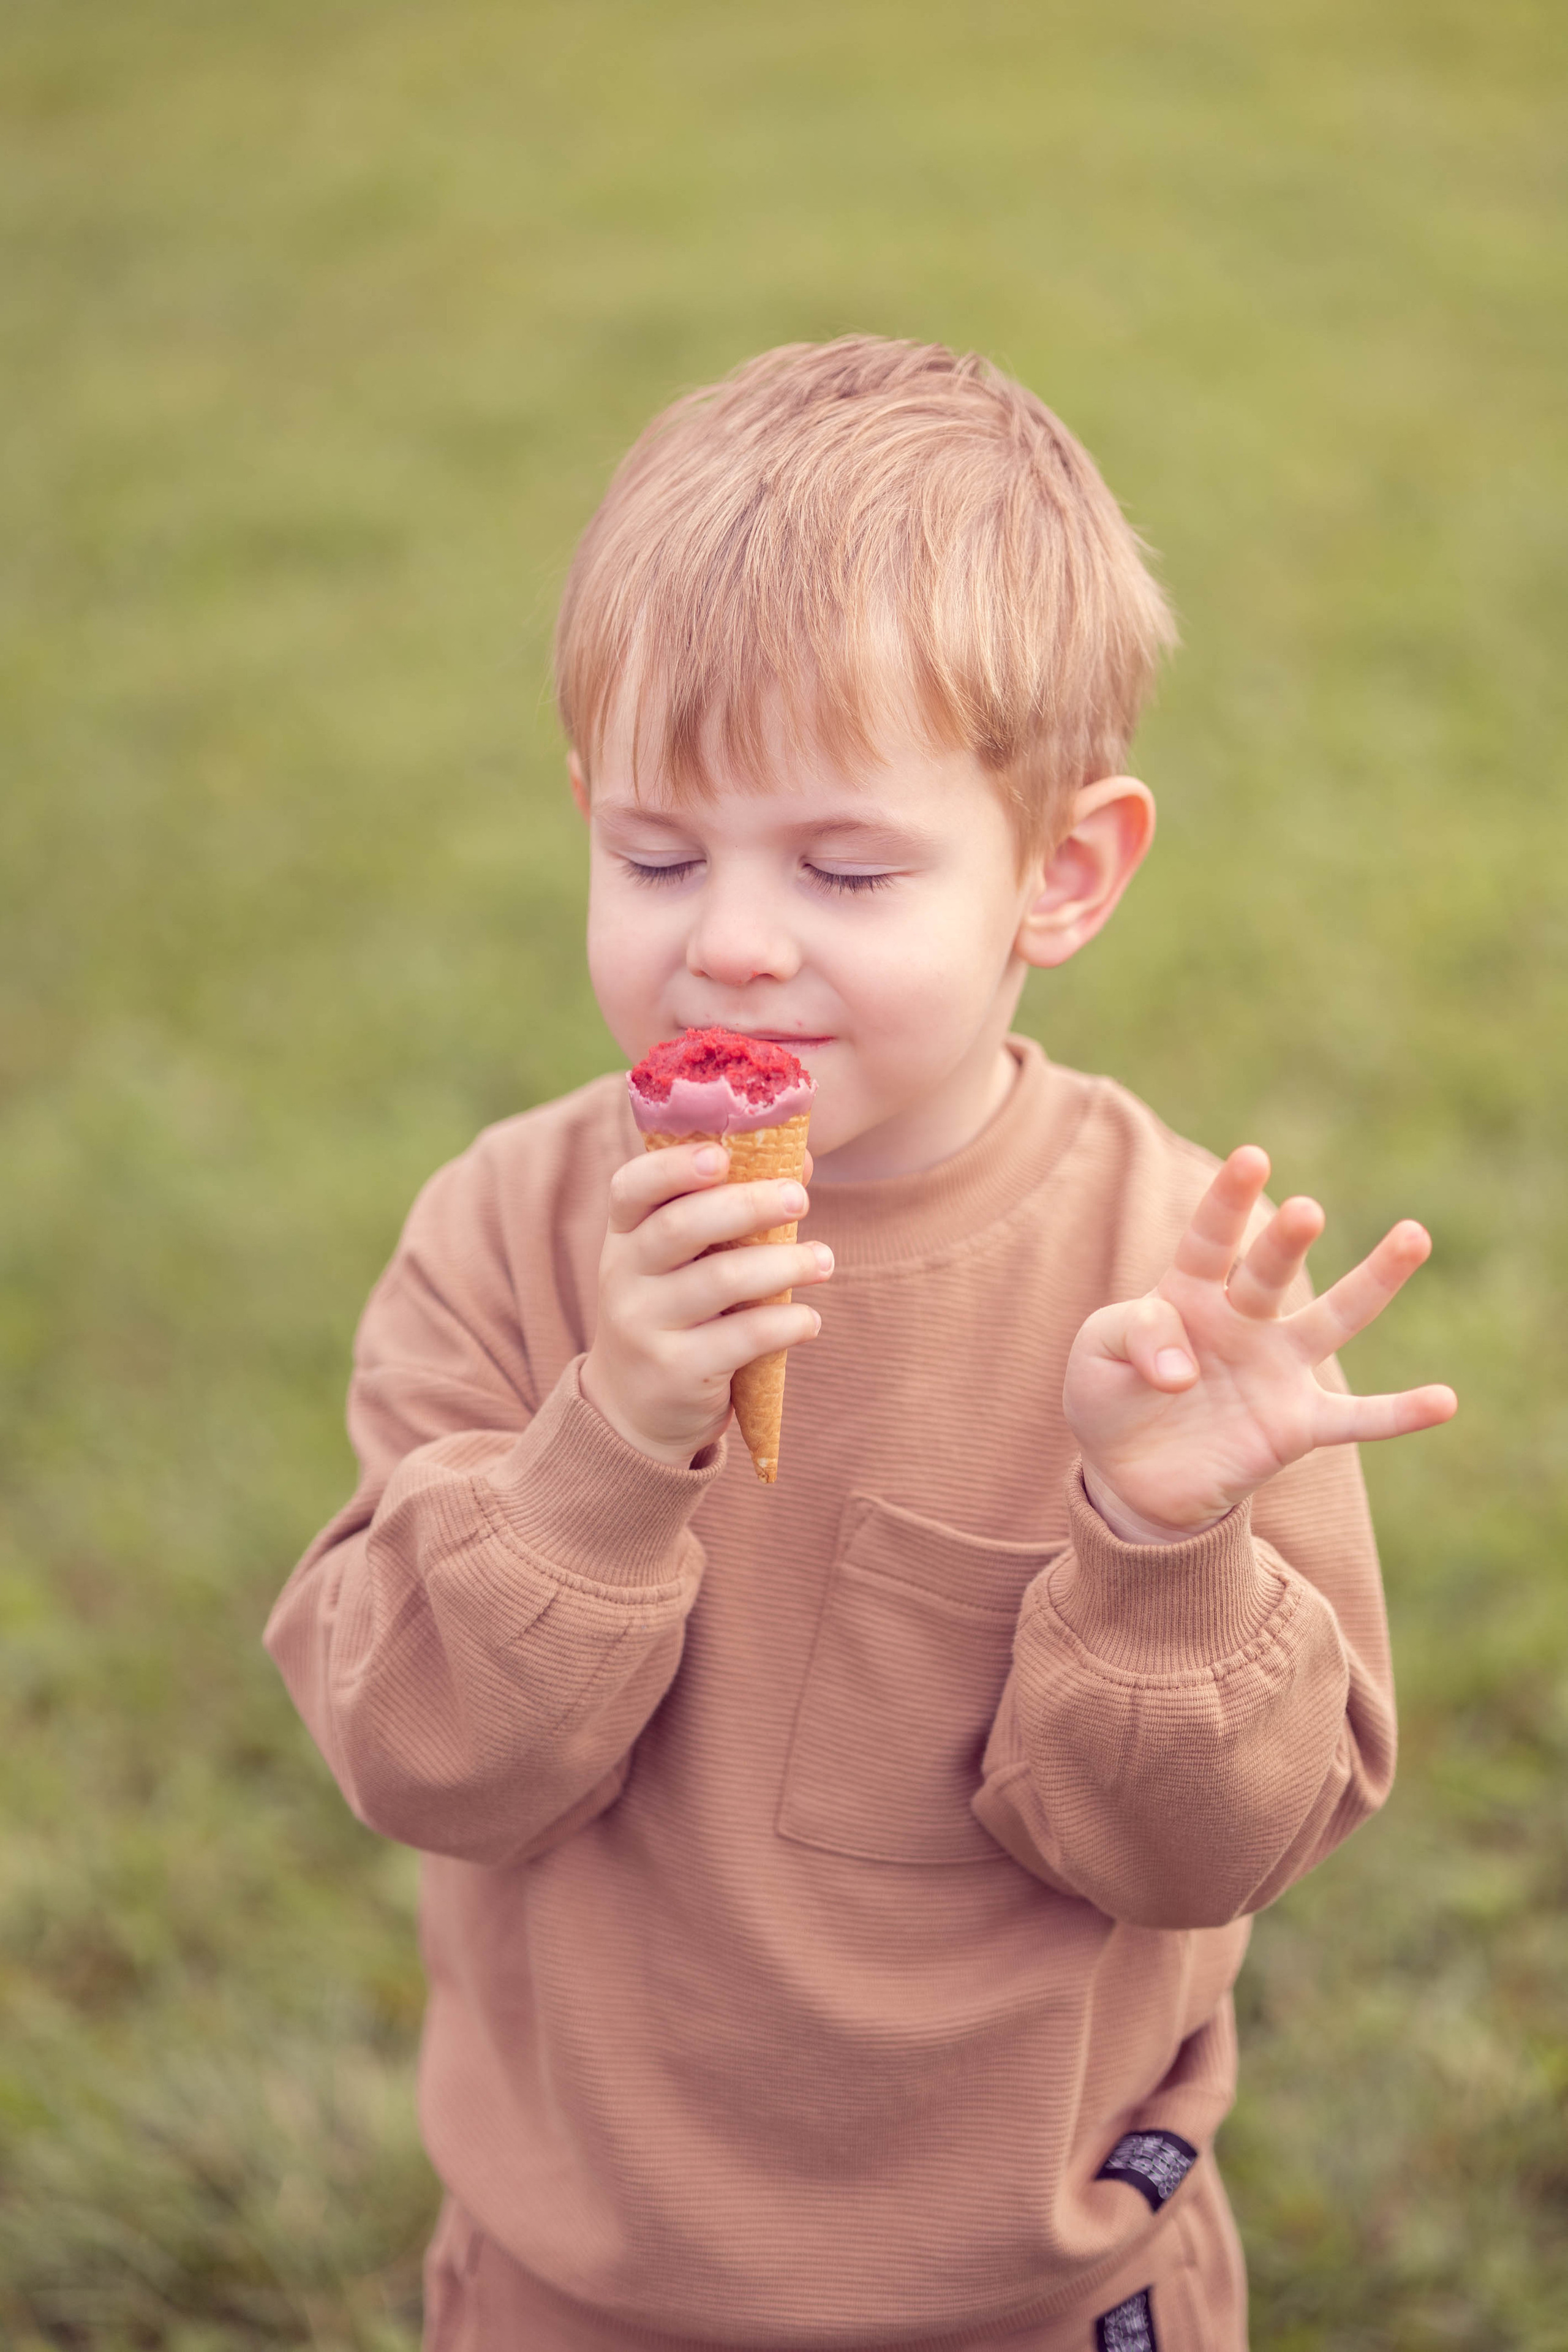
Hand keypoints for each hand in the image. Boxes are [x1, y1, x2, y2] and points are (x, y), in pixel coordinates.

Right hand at [581, 1143, 831, 1468]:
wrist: (634, 1411)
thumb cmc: (676, 1315)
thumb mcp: (680, 1264)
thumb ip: (727, 1213)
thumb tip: (799, 1162)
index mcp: (623, 1237)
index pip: (632, 1187)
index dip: (673, 1166)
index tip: (723, 1156)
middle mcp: (622, 1277)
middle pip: (680, 1226)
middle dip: (748, 1205)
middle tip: (799, 1199)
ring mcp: (644, 1326)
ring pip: (721, 1280)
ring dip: (784, 1263)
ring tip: (824, 1261)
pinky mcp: (675, 1372)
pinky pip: (742, 1337)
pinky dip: (787, 1323)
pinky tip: (809, 1320)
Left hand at [1063, 1146, 1456, 1540]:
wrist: (1128, 1476)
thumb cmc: (1111, 1396)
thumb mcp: (1096, 1356)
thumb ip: (1132, 1339)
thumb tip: (1181, 1371)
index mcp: (1189, 1289)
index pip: (1210, 1238)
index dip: (1229, 1200)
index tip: (1252, 1157)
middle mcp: (1243, 1319)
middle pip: (1269, 1272)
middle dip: (1287, 1242)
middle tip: (1304, 1211)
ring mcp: (1277, 1368)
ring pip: (1333, 1320)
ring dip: (1374, 1282)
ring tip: (1413, 1236)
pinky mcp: (1297, 1425)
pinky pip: (1356, 1419)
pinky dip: (1399, 1414)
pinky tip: (1444, 1400)